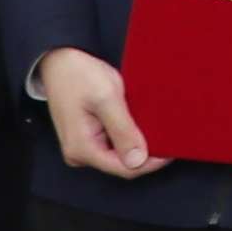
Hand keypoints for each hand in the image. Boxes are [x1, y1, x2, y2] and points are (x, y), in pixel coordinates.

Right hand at [34, 49, 158, 179]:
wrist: (59, 61)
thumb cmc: (79, 75)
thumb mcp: (107, 99)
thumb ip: (123, 131)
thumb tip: (137, 160)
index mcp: (82, 149)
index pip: (125, 169)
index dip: (151, 162)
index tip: (172, 148)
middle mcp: (80, 154)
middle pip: (122, 164)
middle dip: (146, 152)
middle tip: (168, 135)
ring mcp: (82, 146)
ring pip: (119, 154)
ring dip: (138, 143)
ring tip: (156, 127)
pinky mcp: (87, 137)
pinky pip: (113, 144)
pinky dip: (128, 135)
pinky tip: (140, 123)